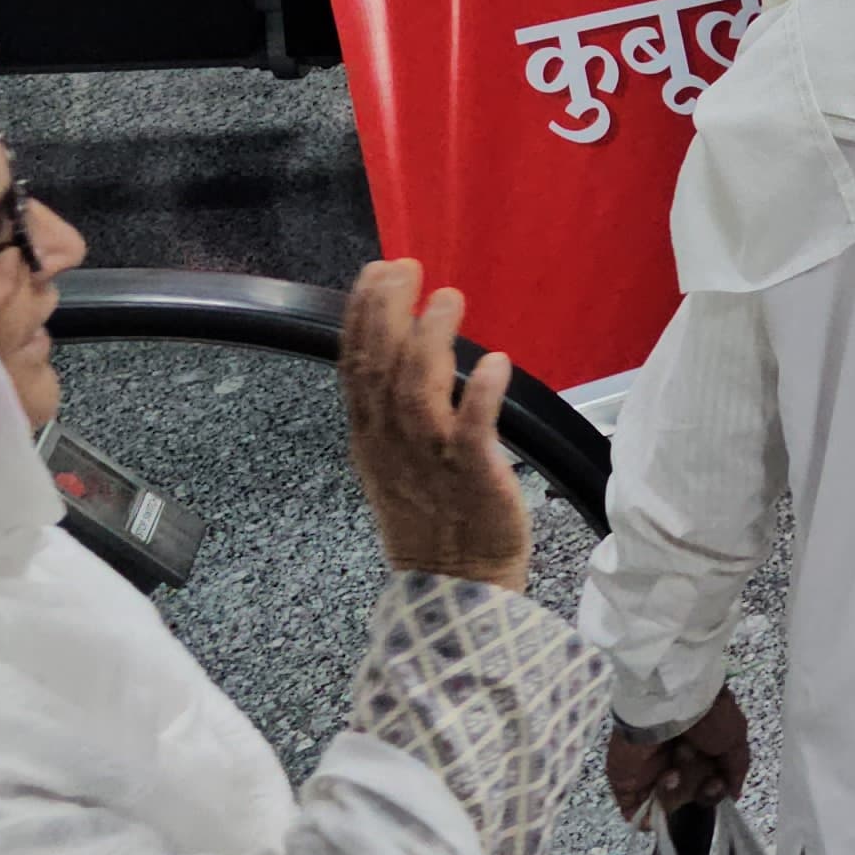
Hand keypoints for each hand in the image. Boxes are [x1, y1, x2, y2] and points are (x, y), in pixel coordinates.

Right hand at [338, 259, 531, 591]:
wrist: (456, 586)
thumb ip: (395, 407)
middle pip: (379, 369)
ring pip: (418, 393)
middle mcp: (392, 446)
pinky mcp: (473, 480)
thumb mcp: (396, 458)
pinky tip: (498, 363)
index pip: (355, 367)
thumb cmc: (434, 517)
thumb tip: (405, 345)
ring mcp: (429, 463)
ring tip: (449, 299)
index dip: (362, 315)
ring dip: (432, 340)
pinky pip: (472, 434)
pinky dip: (482, 396)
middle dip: (387, 312)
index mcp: (371, 439)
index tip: (376, 271)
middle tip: (405, 267)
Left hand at [605, 688, 750, 817]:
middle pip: (686, 793)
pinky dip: (648, 813)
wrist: (669, 705)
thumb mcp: (735, 738)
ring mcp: (647, 772)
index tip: (716, 783)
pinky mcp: (625, 782)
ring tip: (674, 772)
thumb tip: (733, 794)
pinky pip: (634, 810)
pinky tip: (658, 792)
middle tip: (701, 782)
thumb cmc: (707, 717)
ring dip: (675, 791)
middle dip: (697, 790)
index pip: (705, 781)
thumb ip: (736, 769)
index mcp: (696, 750)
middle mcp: (672, 761)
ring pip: (664, 801)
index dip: (714, 788)